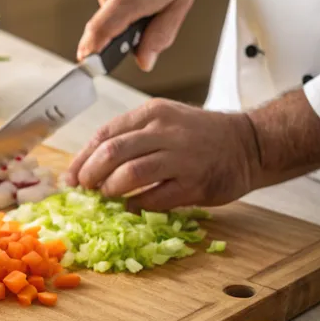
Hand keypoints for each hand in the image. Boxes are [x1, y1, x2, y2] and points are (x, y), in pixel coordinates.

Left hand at [65, 99, 259, 210]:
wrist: (249, 143)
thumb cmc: (199, 135)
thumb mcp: (163, 121)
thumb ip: (131, 138)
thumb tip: (90, 165)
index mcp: (152, 113)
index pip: (104, 135)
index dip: (81, 159)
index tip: (71, 177)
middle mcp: (165, 131)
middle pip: (111, 153)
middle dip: (90, 176)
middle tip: (85, 189)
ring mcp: (181, 157)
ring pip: (129, 175)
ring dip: (111, 190)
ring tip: (108, 196)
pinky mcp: (194, 183)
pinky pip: (154, 198)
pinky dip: (136, 205)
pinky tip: (132, 207)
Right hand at [77, 0, 198, 71]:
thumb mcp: (179, 4)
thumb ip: (161, 36)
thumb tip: (144, 61)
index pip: (101, 31)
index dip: (92, 50)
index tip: (87, 63)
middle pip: (108, 28)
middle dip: (125, 30)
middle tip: (146, 12)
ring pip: (107, 13)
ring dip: (123, 12)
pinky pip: (105, 0)